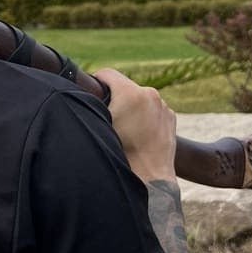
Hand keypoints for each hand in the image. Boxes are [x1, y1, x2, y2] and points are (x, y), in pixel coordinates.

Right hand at [92, 68, 176, 183]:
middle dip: (115, 97)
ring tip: (125, 130)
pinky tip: (139, 134)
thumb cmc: (122, 154)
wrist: (150, 179)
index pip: (106, 74)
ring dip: (131, 107)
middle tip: (108, 118)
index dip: (95, 82)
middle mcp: (150, 94)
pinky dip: (145, 117)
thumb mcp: (100, 126)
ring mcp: (163, 106)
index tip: (90, 94)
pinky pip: (152, 110)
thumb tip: (81, 96)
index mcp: (130, 92)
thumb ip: (92, 107)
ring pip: (139, 98)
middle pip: (124, 86)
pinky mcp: (170, 117)